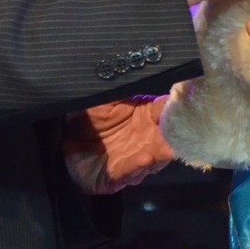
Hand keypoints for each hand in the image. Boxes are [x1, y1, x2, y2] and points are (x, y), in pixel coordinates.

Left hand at [62, 95, 176, 194]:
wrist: (63, 141)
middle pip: (167, 138)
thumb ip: (125, 87)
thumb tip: (144, 71)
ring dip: (161, 154)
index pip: (167, 111)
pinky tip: (145, 158)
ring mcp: (134, 159)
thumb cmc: (87, 117)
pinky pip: (129, 172)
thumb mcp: (105, 97)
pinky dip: (137, 167)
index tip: (186, 105)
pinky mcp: (118, 178)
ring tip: (166, 147)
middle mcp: (146, 139)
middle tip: (183, 130)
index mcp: (146, 115)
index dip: (176, 108)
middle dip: (175, 136)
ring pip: (154, 158)